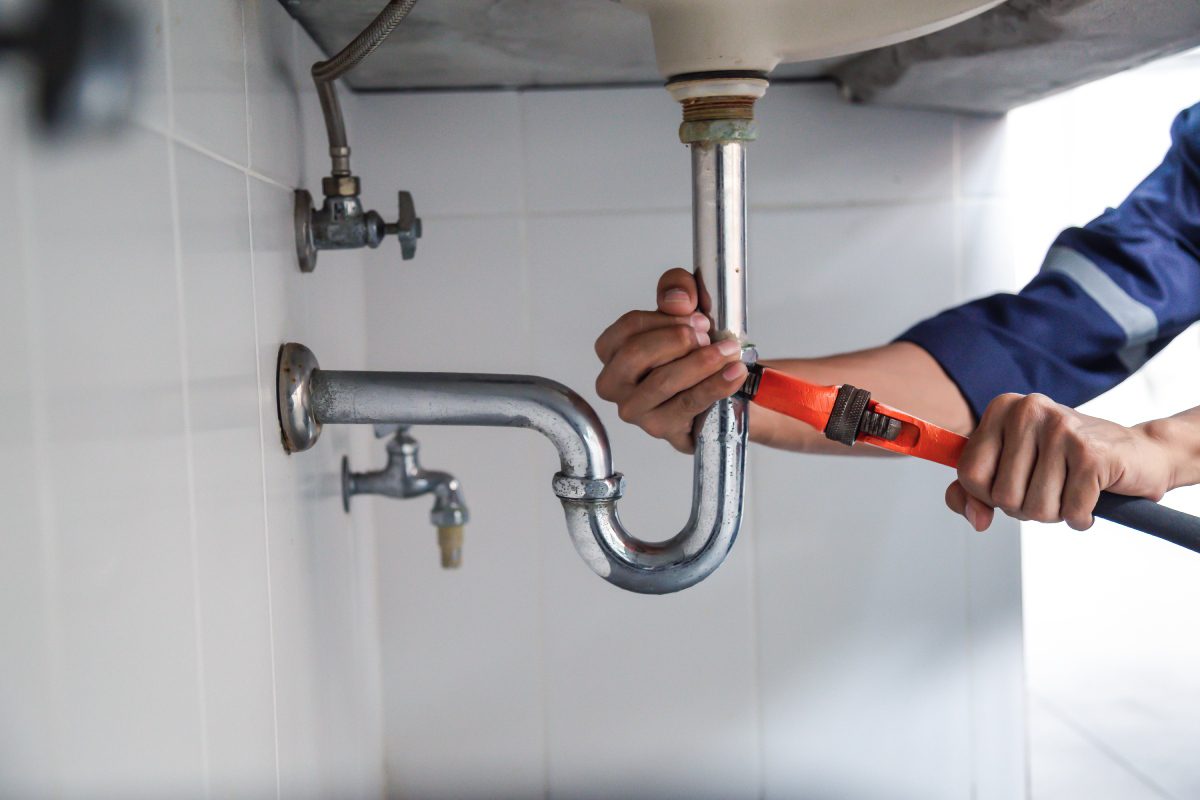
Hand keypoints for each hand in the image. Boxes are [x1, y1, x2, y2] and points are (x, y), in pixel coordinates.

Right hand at [594, 268, 747, 452]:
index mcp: (612, 350)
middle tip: (708, 335)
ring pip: (662, 381)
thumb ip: (677, 288)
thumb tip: (677, 301)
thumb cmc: (692, 350)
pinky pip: (687, 404)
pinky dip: (714, 385)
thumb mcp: (685, 309)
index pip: (629, 327)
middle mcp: (614, 382)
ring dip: (701, 362)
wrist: (718, 387)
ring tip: (728, 352)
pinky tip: (733, 373)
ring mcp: (634, 409)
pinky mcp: (659, 427)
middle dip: (677, 340)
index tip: (698, 319)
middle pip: (636, 354)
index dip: (666, 319)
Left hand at [946, 393, 1173, 530]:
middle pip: (1002, 496)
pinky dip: (1080, 517)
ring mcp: (1061, 429)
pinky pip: (1071, 511)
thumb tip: (975, 520)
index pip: (969, 474)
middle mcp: (1028, 410)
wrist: (1140, 453)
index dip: (989, 496)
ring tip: (1071, 489)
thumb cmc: (1069, 462)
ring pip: (1036, 508)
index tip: (1016, 484)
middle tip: (1052, 487)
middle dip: (1027, 507)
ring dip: (1056, 513)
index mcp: (1003, 408)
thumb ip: (974, 494)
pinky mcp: (1092, 453)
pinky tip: (1091, 497)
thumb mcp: (1013, 470)